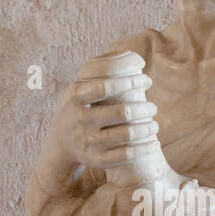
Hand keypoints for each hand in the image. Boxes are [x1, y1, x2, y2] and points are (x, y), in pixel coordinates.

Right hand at [42, 51, 159, 180]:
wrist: (60, 144)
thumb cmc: (77, 109)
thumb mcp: (77, 88)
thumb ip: (99, 72)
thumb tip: (132, 56)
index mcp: (76, 96)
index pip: (107, 86)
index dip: (130, 81)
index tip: (146, 80)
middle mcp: (80, 119)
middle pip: (122, 112)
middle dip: (144, 108)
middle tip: (153, 107)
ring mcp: (88, 141)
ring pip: (127, 134)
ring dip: (147, 128)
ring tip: (155, 124)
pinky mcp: (95, 159)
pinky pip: (126, 155)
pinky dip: (144, 148)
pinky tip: (154, 142)